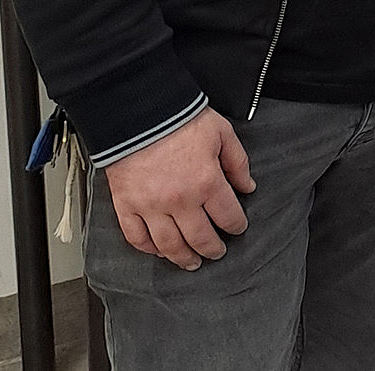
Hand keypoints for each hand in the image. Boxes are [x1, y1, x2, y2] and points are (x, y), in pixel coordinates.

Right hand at [103, 108, 253, 269]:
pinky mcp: (126, 205)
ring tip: (191, 262)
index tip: (238, 228)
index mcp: (207, 182)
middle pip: (200, 238)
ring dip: (183, 258)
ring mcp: (151, 206)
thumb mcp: (222, 133)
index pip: (228, 216)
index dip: (236, 225)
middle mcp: (180, 200)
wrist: (139, 111)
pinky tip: (158, 251)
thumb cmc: (180, 119)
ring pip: (170, 245)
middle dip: (213, 249)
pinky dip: (148, 249)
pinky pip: (136, 237)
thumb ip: (237, 163)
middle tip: (217, 253)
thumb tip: (248, 186)